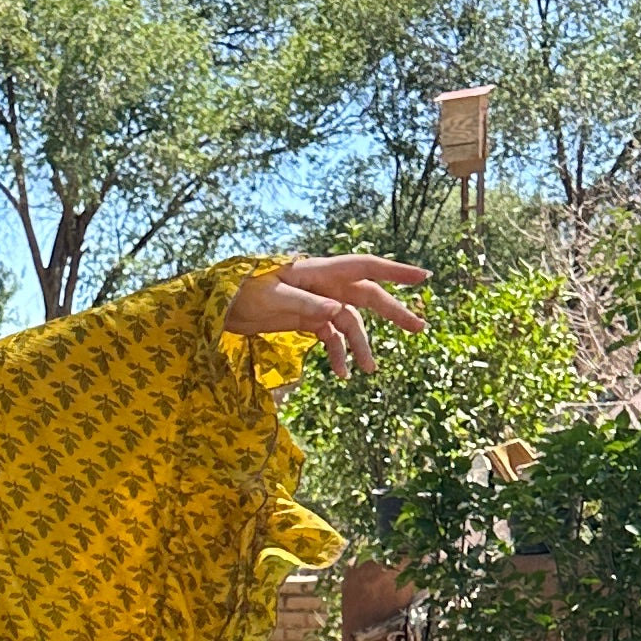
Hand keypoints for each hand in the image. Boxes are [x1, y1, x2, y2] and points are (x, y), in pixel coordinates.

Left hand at [224, 255, 429, 380]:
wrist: (216, 307)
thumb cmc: (240, 292)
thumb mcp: (271, 298)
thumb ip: (305, 304)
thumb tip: (338, 311)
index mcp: (319, 271)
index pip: (365, 267)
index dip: (395, 271)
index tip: (424, 276)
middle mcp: (324, 285)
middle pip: (367, 297)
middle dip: (393, 312)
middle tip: (420, 328)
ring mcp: (317, 304)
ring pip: (350, 324)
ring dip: (360, 346)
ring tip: (369, 372)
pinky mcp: (306, 321)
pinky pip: (330, 338)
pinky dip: (337, 354)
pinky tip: (340, 373)